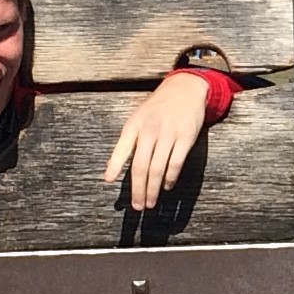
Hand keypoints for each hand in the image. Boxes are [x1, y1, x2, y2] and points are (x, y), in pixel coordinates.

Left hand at [104, 70, 214, 211]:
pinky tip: (166, 186)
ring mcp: (168, 133)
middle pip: (141, 165)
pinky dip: (170, 178)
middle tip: (137, 205)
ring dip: (153, 189)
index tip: (108, 181)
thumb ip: (128, 141)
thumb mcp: (138, 117)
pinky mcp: (185, 137)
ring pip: (158, 168)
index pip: (122, 147)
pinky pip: (176, 163)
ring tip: (150, 202)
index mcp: (135, 124)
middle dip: (138, 189)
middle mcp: (150, 129)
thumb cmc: (158, 107)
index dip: (114, 165)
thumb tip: (113, 168)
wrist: (185, 88)